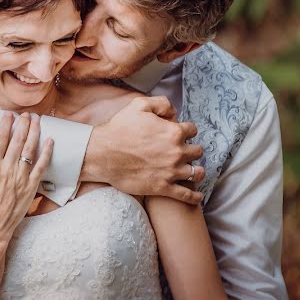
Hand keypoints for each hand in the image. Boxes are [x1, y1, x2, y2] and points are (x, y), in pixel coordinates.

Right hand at [0, 112, 53, 239]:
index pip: (0, 139)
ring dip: (35, 133)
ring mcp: (21, 178)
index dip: (5, 124)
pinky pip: (42, 167)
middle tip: (27, 113)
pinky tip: (51, 141)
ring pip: (30, 150)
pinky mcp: (31, 187)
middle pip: (17, 141)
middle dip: (23, 124)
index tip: (8, 114)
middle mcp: (7, 170)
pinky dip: (47, 153)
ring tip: (37, 120)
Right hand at [81, 96, 204, 203]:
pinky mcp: (163, 188)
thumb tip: (174, 112)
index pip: (192, 130)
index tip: (180, 134)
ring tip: (193, 170)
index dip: (186, 130)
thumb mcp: (139, 105)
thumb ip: (161, 103)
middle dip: (191, 149)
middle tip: (182, 151)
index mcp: (173, 132)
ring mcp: (171, 172)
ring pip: (197, 172)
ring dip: (196, 170)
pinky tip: (197, 195)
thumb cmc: (119, 128)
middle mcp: (176, 152)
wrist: (102, 154)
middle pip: (197, 151)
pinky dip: (194, 195)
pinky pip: (186, 194)